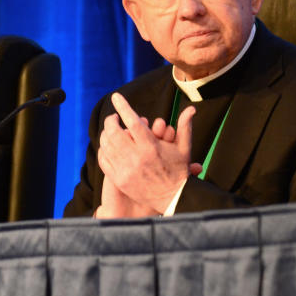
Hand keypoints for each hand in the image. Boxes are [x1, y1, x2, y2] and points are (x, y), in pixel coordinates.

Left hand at [97, 92, 194, 214]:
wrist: (173, 198)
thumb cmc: (179, 170)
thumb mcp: (184, 148)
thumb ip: (185, 126)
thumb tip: (191, 108)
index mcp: (151, 147)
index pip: (132, 121)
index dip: (122, 107)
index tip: (116, 96)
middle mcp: (136, 158)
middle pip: (114, 132)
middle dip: (111, 121)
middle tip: (114, 117)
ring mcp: (126, 170)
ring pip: (107, 145)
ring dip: (106, 134)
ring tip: (111, 130)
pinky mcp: (119, 180)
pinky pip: (104, 160)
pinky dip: (103, 150)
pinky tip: (108, 146)